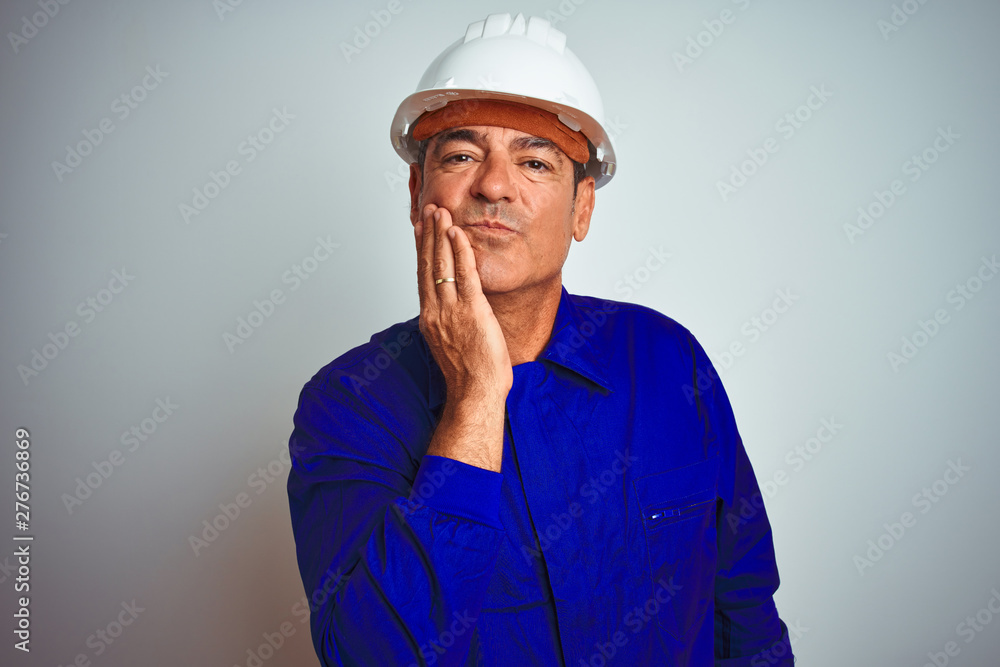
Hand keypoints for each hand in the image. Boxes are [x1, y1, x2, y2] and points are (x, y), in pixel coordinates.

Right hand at [415, 204, 512, 401]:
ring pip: (442, 266)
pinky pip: (465, 276)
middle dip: (428, 234)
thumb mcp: (452, 342)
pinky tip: (459, 234)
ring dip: (441, 235)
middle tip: (429, 209)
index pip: (422, 275)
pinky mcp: (472, 312)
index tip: (420, 228)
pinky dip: (461, 252)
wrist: (475, 394)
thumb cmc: (469, 375)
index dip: (421, 249)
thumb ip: (450, 321)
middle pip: (428, 265)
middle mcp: (436, 311)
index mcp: (430, 318)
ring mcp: (452, 311)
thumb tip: (454, 308)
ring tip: (441, 212)